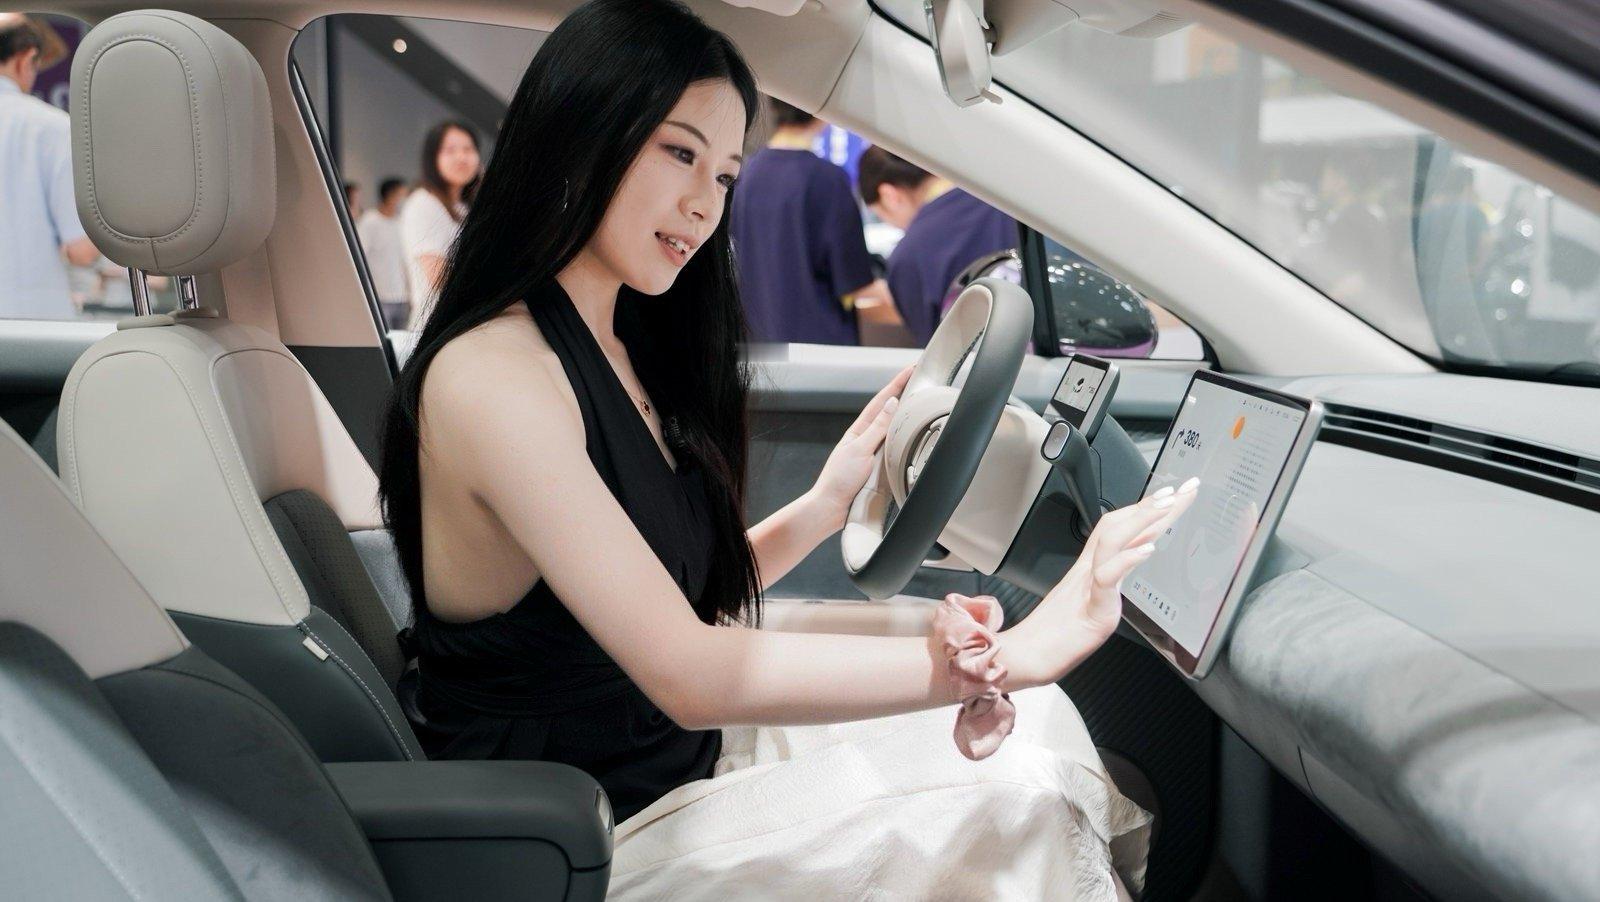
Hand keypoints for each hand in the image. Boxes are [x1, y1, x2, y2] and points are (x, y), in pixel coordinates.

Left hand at [809, 365, 914, 527]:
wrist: (832, 508)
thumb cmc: (839, 480)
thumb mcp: (860, 449)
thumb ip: (878, 427)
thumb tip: (892, 403)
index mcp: (860, 430)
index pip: (882, 401)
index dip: (897, 383)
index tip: (911, 368)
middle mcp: (867, 439)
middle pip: (890, 412)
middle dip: (905, 394)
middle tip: (922, 379)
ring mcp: (873, 453)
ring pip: (894, 430)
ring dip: (907, 415)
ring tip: (922, 401)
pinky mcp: (879, 468)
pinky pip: (896, 448)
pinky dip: (906, 438)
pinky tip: (914, 436)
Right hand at [1006, 477, 1199, 686]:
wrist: (1027, 658)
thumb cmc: (1054, 636)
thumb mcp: (1089, 602)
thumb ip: (1106, 580)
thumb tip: (1128, 564)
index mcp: (1090, 568)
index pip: (1120, 528)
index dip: (1146, 508)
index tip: (1172, 493)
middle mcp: (1089, 570)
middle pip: (1119, 524)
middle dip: (1153, 504)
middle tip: (1181, 487)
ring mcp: (1088, 586)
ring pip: (1112, 540)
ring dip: (1142, 518)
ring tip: (1167, 504)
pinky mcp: (1091, 608)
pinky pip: (1108, 577)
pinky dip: (1128, 559)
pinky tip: (1148, 548)